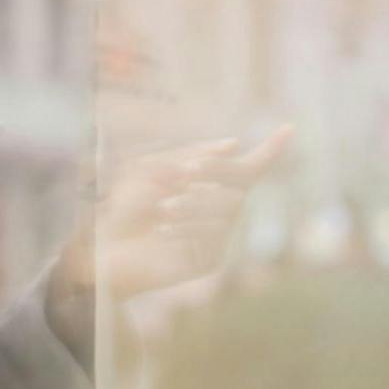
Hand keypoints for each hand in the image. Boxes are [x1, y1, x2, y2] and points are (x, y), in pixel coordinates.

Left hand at [55, 126, 293, 305]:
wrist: (98, 254)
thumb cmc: (121, 210)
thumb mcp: (151, 172)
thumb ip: (191, 157)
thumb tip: (234, 144)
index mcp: (207, 187)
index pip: (247, 168)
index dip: (271, 150)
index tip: (290, 128)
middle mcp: (218, 211)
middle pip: (239, 182)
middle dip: (215, 172)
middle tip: (186, 173)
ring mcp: (216, 237)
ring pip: (227, 210)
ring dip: (194, 204)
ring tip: (162, 211)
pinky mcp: (208, 260)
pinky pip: (214, 236)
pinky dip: (189, 228)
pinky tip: (164, 233)